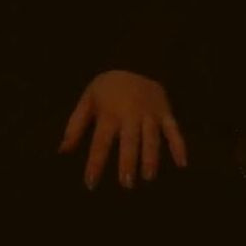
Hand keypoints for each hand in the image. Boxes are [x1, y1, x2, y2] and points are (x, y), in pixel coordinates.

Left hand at [59, 71, 188, 189]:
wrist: (135, 60)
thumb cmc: (108, 88)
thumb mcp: (87, 100)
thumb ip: (75, 125)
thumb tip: (63, 151)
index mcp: (110, 113)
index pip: (101, 142)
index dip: (96, 163)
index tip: (91, 183)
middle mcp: (131, 114)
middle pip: (130, 141)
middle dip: (128, 162)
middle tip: (126, 184)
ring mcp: (151, 113)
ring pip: (152, 137)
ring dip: (151, 157)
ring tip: (149, 177)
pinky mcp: (166, 112)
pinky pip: (174, 130)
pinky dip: (179, 146)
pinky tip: (182, 164)